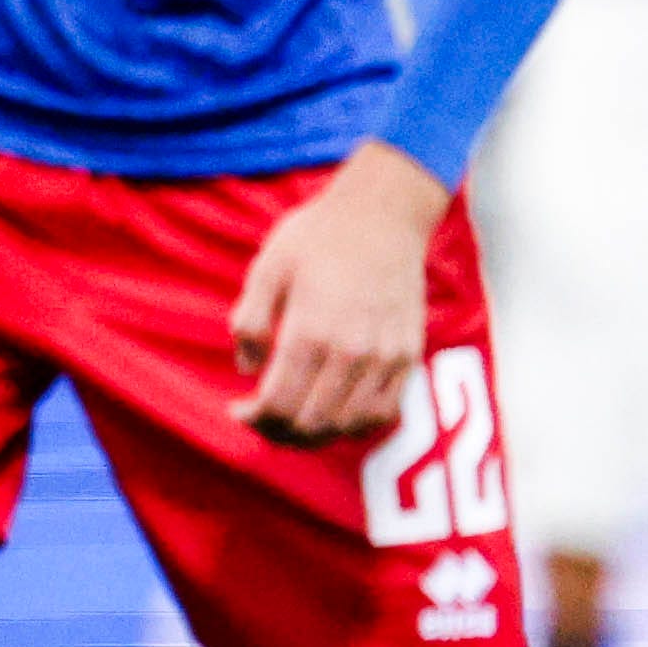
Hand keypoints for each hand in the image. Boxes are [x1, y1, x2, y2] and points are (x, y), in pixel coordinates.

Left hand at [230, 144, 448, 444]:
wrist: (384, 213)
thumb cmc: (318, 235)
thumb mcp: (267, 267)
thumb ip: (248, 321)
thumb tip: (247, 369)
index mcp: (310, 330)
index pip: (278, 404)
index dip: (253, 418)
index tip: (239, 409)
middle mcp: (351, 351)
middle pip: (311, 423)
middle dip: (278, 431)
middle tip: (262, 418)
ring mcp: (385, 356)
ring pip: (348, 425)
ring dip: (316, 434)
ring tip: (295, 420)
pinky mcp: (408, 355)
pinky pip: (385, 412)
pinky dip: (356, 423)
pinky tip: (335, 411)